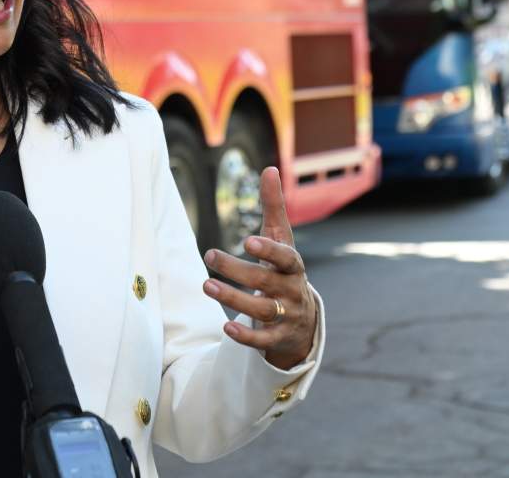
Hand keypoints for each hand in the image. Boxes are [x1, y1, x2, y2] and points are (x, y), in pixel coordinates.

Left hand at [202, 167, 316, 369]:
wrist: (302, 316)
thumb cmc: (284, 268)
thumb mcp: (281, 238)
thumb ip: (274, 206)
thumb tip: (270, 168)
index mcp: (293, 265)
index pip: (286, 257)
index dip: (269, 250)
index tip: (247, 241)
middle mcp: (292, 290)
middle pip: (265, 281)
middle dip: (236, 270)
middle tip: (209, 256)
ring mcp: (287, 315)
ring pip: (262, 311)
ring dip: (233, 299)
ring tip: (206, 285)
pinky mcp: (279, 337)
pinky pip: (264, 341)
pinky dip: (246, 336)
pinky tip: (225, 327)